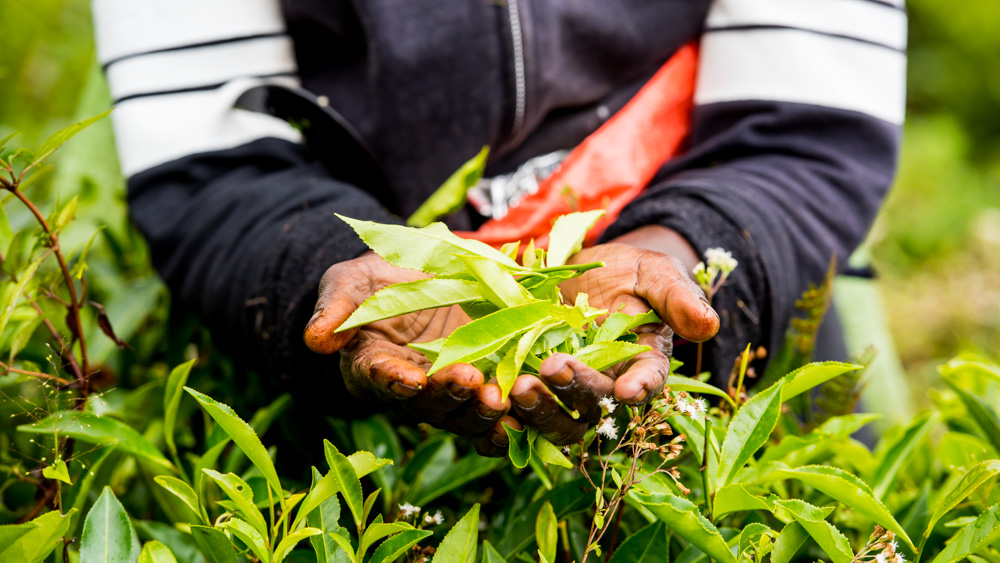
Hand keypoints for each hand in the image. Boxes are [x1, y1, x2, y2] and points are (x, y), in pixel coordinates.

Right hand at [303, 252, 518, 455]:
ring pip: (462, 418)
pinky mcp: (484, 393)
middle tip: (469, 380)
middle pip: (425, 404)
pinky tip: (526, 419)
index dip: (392, 378)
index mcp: (370, 364)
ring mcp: (449, 395)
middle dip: (447, 394)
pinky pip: (494, 422)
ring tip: (501, 395)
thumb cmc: (382, 279)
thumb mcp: (355, 279)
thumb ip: (337, 304)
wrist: (426, 278)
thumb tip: (314, 339)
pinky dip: (509, 425)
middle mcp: (409, 390)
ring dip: (481, 412)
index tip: (408, 376)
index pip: (376, 375)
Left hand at [508, 226, 718, 444]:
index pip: (648, 381)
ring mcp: (565, 391)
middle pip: (595, 404)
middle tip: (553, 369)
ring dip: (538, 408)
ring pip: (556, 418)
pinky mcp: (528, 385)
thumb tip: (708, 325)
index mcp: (643, 363)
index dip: (641, 387)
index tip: (629, 390)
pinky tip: (488, 395)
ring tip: (517, 386)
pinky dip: (504, 411)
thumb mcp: (654, 272)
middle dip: (577, 390)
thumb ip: (678, 298)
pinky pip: (518, 411)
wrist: (579, 268)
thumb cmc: (627, 271)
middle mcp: (606, 385)